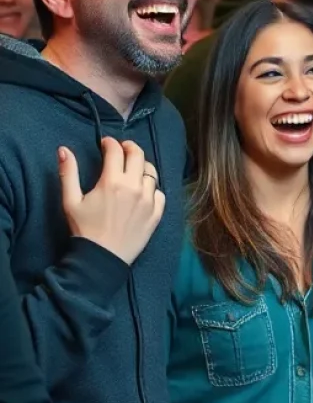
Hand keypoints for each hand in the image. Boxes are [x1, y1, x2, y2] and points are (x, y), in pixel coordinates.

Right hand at [58, 138, 164, 265]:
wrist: (101, 259)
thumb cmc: (84, 230)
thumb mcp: (71, 201)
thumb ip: (68, 173)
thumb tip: (63, 150)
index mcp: (113, 181)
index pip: (116, 150)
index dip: (110, 143)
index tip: (106, 143)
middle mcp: (134, 186)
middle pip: (138, 155)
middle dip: (130, 147)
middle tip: (123, 149)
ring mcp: (149, 199)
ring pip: (152, 172)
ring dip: (142, 167)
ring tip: (133, 170)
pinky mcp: (157, 213)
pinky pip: (160, 192)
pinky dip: (152, 188)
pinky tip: (143, 191)